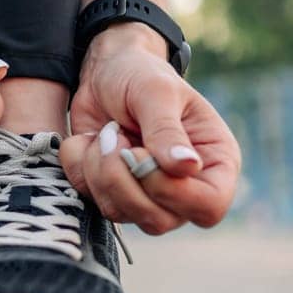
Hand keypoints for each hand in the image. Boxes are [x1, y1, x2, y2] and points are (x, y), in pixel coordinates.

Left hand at [60, 24, 240, 232]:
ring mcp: (147, 194)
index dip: (172, 192)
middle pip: (160, 220)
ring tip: (106, 132)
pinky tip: (89, 140)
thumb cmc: (141, 75)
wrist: (105, 71)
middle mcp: (185, 187)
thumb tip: (185, 167)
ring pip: (120, 213)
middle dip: (124, 180)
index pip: (209, 207)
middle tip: (115, 135)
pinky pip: (89, 199)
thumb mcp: (156, 92)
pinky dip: (79, 166)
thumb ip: (167, 131)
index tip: (142, 154)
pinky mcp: (111, 191)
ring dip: (100, 170)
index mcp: (214, 162)